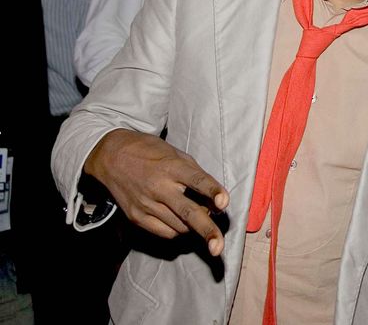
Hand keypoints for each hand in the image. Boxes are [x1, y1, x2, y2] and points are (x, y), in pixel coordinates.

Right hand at [83, 129, 229, 255]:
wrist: (112, 156)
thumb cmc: (151, 153)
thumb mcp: (177, 155)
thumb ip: (196, 175)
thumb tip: (215, 200)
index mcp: (172, 167)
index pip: (197, 181)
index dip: (212, 191)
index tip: (224, 203)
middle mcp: (159, 187)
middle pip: (188, 213)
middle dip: (206, 231)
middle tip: (218, 246)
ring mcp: (146, 204)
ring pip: (179, 227)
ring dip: (195, 227)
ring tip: (200, 216)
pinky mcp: (136, 217)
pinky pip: (165, 232)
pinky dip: (179, 231)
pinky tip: (182, 222)